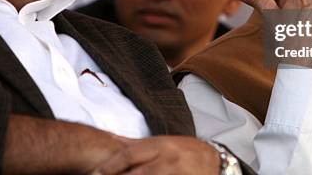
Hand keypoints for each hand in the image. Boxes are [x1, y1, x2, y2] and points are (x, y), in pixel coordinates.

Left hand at [90, 136, 219, 174]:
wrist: (216, 162)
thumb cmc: (185, 152)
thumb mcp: (163, 143)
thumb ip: (137, 145)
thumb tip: (112, 140)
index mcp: (161, 145)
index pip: (130, 154)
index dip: (111, 165)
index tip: (95, 172)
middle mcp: (168, 158)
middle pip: (137, 172)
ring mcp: (176, 173)